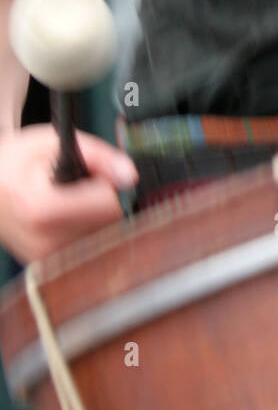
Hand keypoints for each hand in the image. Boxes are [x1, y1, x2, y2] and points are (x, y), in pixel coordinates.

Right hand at [0, 124, 137, 263]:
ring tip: (66, 201)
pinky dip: (84, 230)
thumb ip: (98, 156)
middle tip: (75, 187)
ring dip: (94, 217)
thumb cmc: (17, 163)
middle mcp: (43, 242)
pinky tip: (63, 217)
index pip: (107, 207)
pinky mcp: (49, 267)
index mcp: (41, 210)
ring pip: (102, 236)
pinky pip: (89, 247)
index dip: (105, 184)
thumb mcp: (52, 142)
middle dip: (101, 201)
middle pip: (108, 223)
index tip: (89, 175)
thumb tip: (129, 175)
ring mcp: (46, 259)